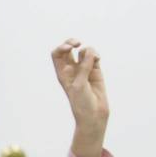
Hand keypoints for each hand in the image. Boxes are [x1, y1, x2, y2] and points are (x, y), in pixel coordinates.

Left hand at [50, 38, 108, 156]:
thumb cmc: (81, 102)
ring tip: (93, 58)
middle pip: (68, 49)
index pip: (57, 54)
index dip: (62, 47)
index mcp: (62, 73)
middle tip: (78, 43)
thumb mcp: (79, 84)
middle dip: (72, 42)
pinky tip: (98, 59)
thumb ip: (83, 67)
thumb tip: (89, 51)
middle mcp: (72, 69)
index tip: (70, 48)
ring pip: (84, 52)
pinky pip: (95, 57)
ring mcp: (84, 69)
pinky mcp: (96, 71)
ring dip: (88, 50)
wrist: (93, 114)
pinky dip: (96, 55)